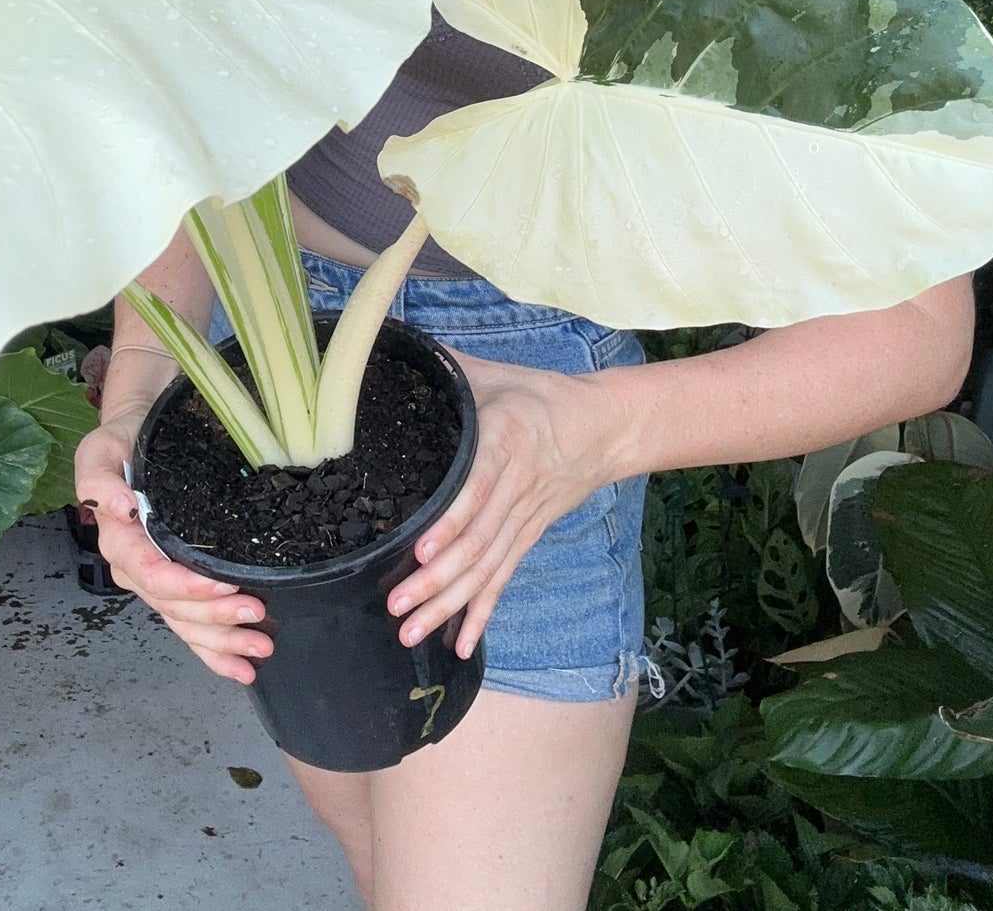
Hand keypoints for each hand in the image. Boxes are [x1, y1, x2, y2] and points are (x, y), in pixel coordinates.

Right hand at [74, 413, 271, 685]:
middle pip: (176, 607)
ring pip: (187, 623)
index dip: (190, 585)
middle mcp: (137, 570)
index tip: (227, 584)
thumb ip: (100, 480)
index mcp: (121, 543)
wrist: (137, 435)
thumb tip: (122, 507)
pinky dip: (215, 650)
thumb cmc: (122, 443)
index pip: (155, 575)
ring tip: (261, 648)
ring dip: (224, 640)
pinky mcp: (177, 584)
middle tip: (258, 616)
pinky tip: (241, 669)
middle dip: (217, 617)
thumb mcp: (100, 451)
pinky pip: (191, 626)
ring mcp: (158, 582)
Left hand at [385, 351, 614, 659]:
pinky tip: (460, 646)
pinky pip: (503, 581)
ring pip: (486, 569)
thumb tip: (391, 347)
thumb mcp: (491, 374)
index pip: (476, 488)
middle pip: (476, 542)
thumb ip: (444, 368)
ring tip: (411, 631)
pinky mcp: (527, 538)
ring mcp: (523, 520)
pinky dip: (481, 614)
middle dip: (436, 579)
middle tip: (397, 604)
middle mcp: (515, 488)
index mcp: (506, 442)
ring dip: (449, 604)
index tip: (420, 548)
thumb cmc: (534, 396)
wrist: (601, 426)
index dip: (450, 521)